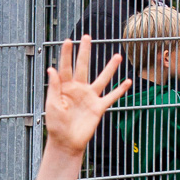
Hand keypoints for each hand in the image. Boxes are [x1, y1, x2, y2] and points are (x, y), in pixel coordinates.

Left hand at [44, 37, 131, 159]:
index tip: (68, 41)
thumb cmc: (56, 125)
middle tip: (87, 37)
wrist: (66, 142)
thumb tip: (52, 69)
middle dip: (84, 52)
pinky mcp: (98, 107)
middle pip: (83, 66)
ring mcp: (90, 97)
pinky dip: (120, 90)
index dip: (66, 54)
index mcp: (65, 88)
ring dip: (110, 68)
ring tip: (118, 56)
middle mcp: (78, 89)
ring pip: (102, 79)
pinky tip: (128, 82)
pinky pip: (111, 97)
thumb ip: (54, 87)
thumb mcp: (52, 105)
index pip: (65, 67)